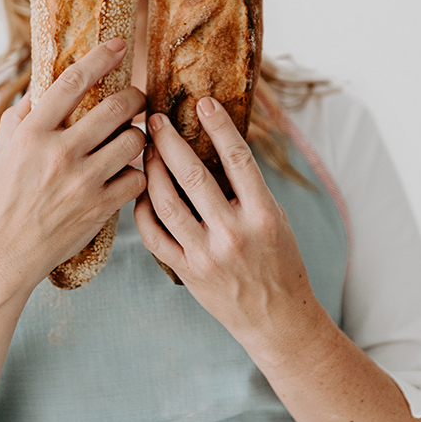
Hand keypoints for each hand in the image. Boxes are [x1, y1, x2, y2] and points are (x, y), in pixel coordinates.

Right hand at [0, 39, 146, 298]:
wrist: (4, 252)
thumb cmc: (5, 193)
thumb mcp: (6, 145)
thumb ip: (28, 110)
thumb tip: (51, 78)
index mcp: (32, 132)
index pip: (72, 81)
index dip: (101, 57)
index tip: (119, 45)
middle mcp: (58, 153)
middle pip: (116, 107)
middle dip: (135, 97)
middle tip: (136, 99)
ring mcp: (82, 182)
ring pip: (134, 140)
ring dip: (138, 135)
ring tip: (131, 138)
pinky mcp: (100, 209)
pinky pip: (137, 177)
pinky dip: (137, 173)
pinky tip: (127, 173)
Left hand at [134, 98, 325, 353]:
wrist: (277, 319)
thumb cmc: (279, 262)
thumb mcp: (275, 219)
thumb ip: (248, 187)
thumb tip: (218, 142)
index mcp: (263, 214)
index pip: (238, 159)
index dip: (220, 126)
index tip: (204, 102)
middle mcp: (233, 233)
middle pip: (193, 176)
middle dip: (170, 143)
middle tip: (155, 119)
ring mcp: (207, 255)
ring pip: (166, 202)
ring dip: (151, 170)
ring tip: (145, 149)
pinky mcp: (187, 271)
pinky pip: (154, 235)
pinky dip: (143, 209)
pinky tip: (141, 190)